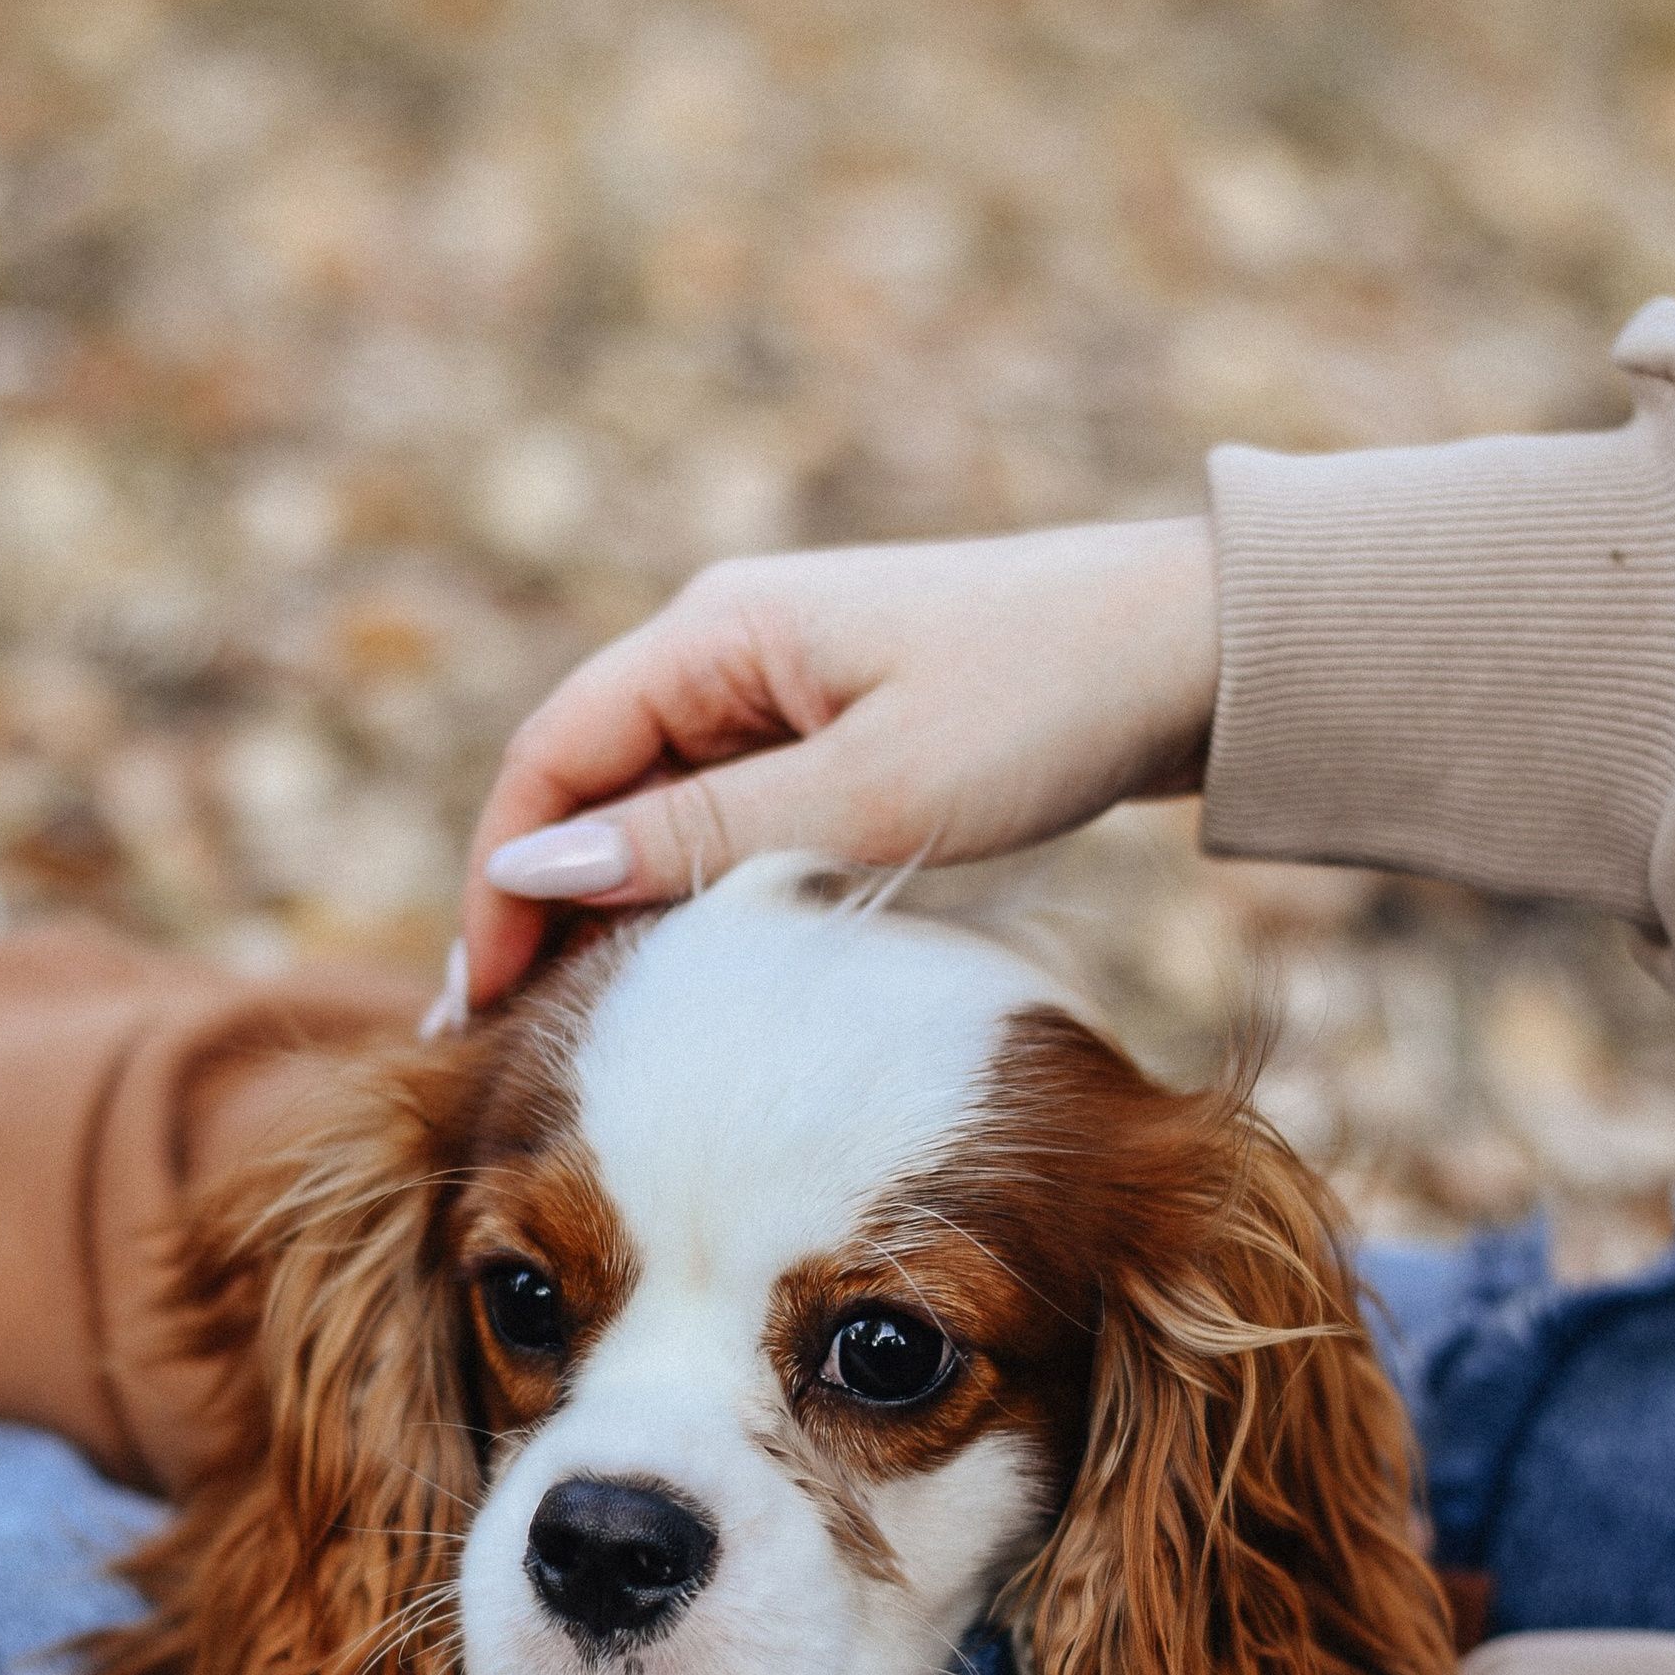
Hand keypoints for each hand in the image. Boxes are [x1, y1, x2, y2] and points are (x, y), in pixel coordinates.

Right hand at [457, 515, 1219, 1007]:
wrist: (1196, 649)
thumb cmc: (1044, 705)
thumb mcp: (870, 794)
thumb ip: (701, 839)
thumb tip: (537, 874)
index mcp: (716, 631)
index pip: (550, 761)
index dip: (497, 883)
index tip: (478, 1003)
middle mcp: (726, 644)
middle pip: (584, 784)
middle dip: (532, 907)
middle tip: (496, 1043)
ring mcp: (777, 685)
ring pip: (649, 807)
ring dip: (606, 908)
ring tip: (567, 1030)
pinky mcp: (829, 726)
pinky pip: (720, 814)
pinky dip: (684, 892)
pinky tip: (673, 978)